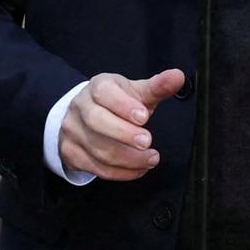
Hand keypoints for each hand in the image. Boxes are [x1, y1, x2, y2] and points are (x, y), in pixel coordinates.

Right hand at [58, 68, 184, 180]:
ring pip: (98, 148)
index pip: (104, 92)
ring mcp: (73, 131)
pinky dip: (121, 172)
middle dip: (125, 134)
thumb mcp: (136, 92)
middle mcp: (80, 107)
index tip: (144, 117)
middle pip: (97, 121)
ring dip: (129, 158)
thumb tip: (177, 76)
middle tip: (147, 142)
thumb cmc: (117, 103)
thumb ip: (157, 87)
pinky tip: (138, 169)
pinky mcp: (71, 153)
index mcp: (97, 87)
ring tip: (151, 158)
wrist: (86, 117)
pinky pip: (96, 167)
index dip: (123, 105)